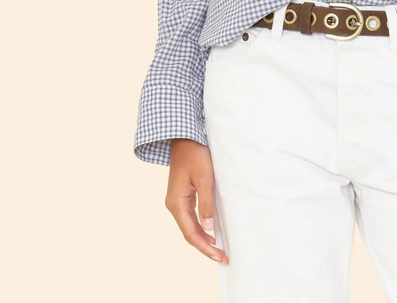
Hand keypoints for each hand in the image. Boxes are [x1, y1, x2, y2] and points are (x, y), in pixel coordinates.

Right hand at [165, 139, 228, 264]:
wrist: (185, 138)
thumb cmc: (195, 155)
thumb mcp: (205, 179)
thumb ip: (206, 204)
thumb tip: (208, 229)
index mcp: (176, 203)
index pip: (191, 233)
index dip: (205, 247)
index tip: (219, 256)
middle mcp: (174, 205)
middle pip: (189, 233)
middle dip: (205, 247)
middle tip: (223, 257)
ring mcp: (177, 201)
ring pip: (190, 226)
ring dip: (203, 239)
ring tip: (218, 250)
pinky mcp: (182, 196)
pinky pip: (190, 217)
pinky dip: (200, 228)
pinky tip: (210, 233)